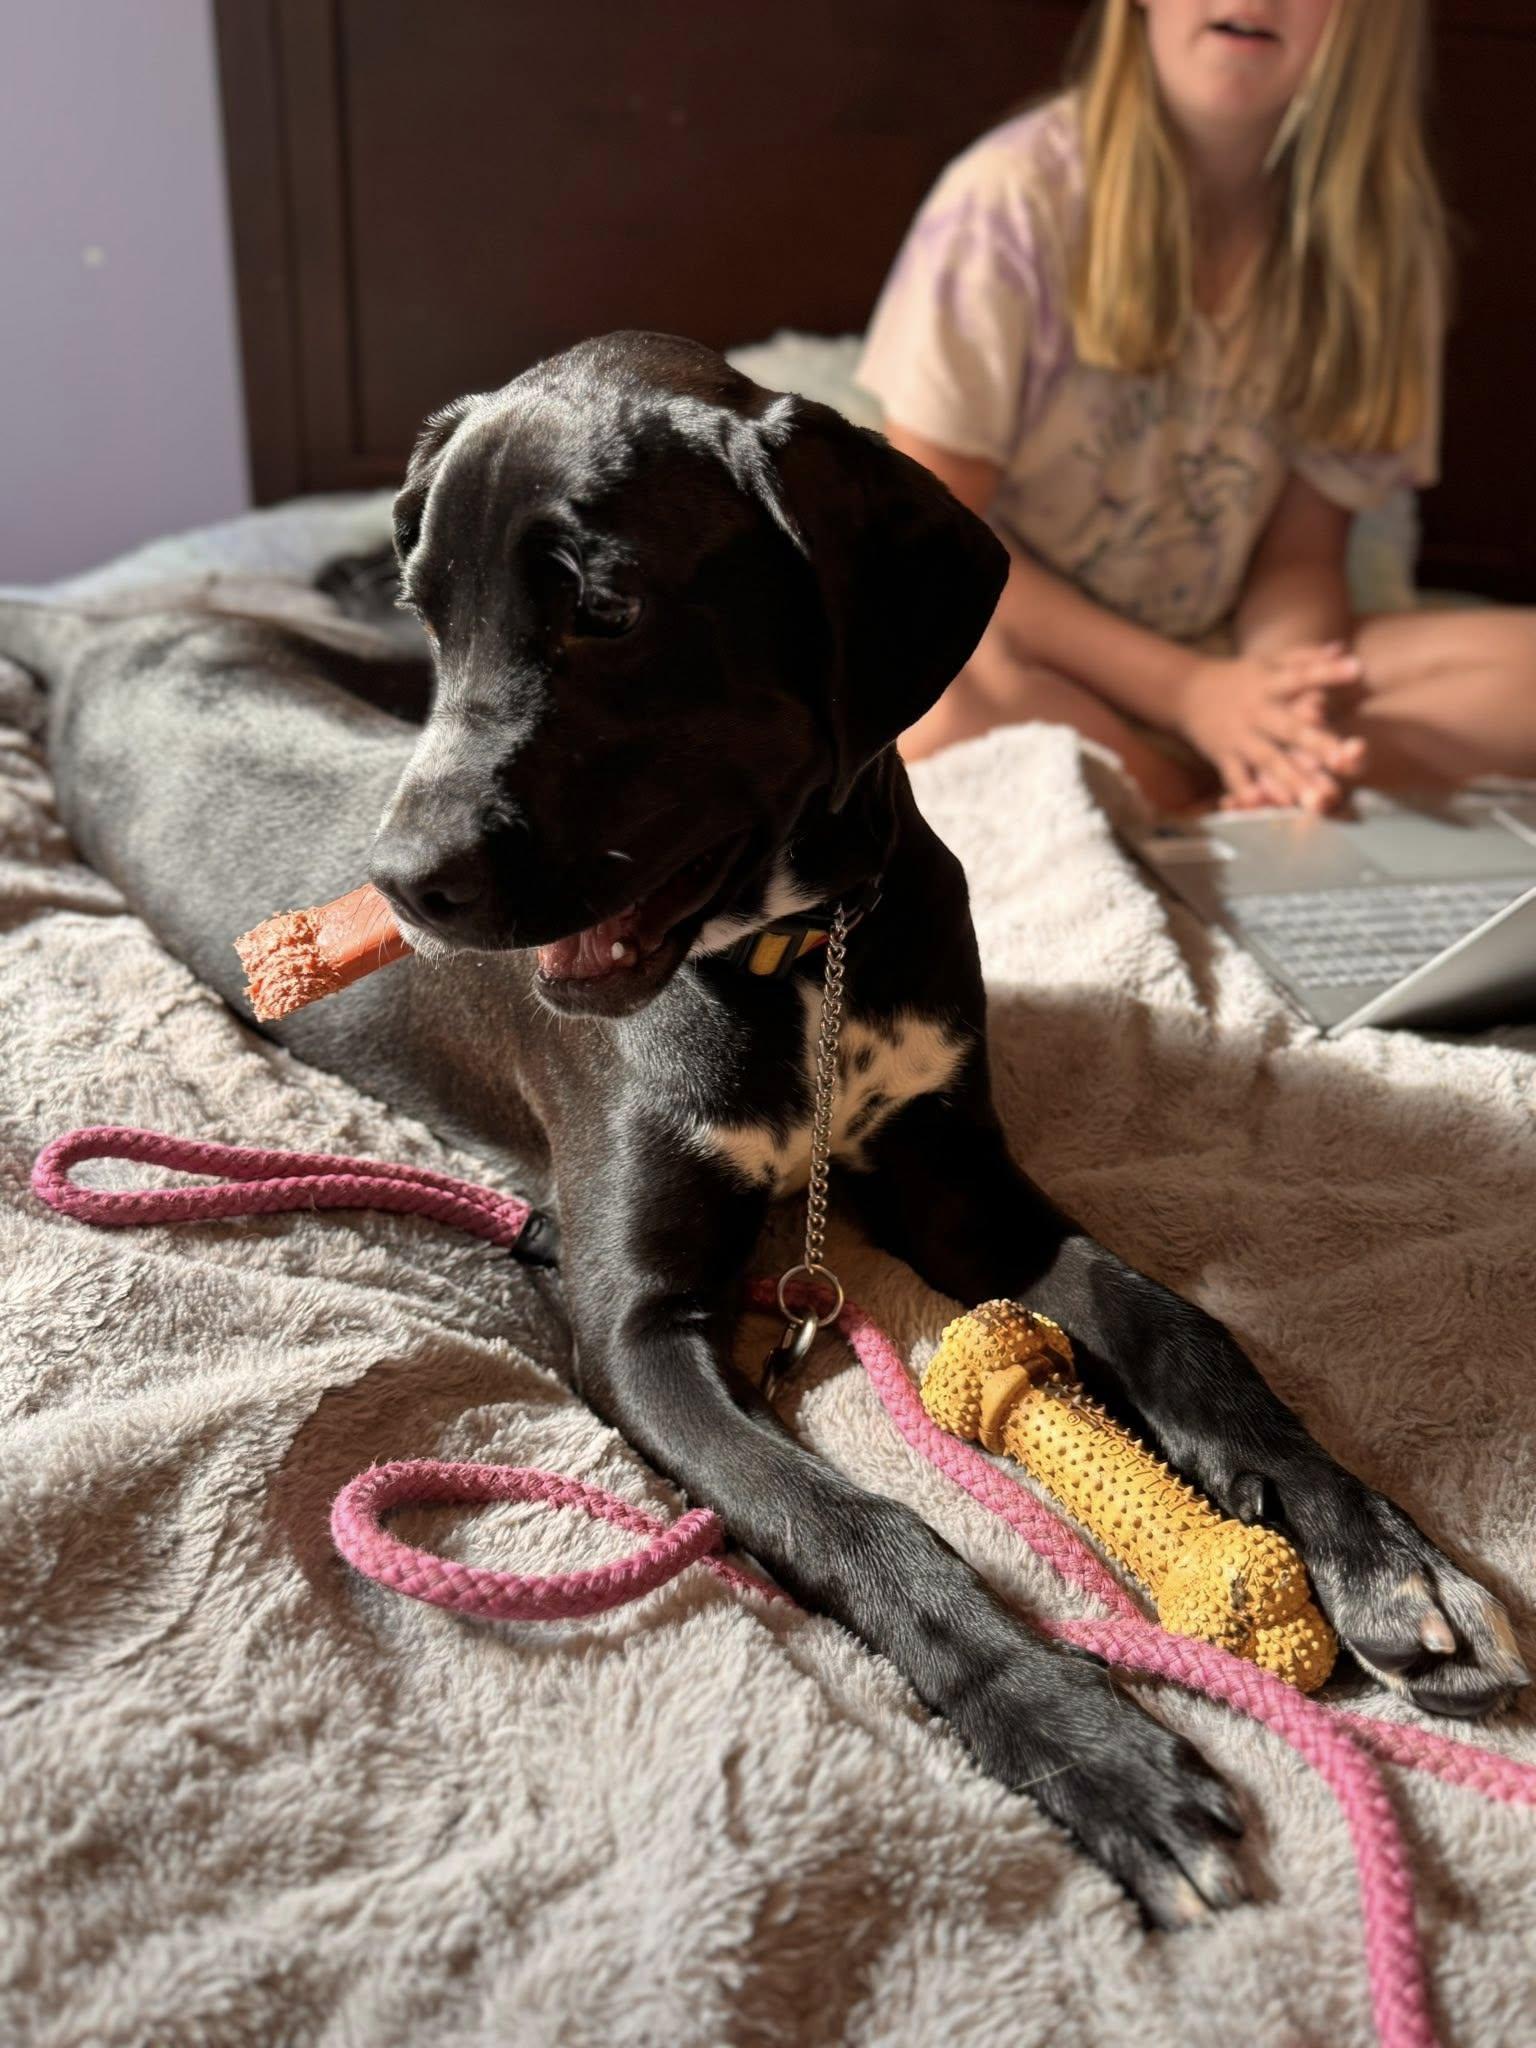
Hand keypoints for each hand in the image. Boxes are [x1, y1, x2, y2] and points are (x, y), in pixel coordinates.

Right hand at [1173, 644, 1366, 810]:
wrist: (1186, 691)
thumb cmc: (1240, 678)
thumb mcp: (1269, 661)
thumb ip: (1306, 656)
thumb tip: (1341, 647)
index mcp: (1270, 683)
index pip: (1302, 676)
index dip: (1328, 672)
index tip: (1357, 669)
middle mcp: (1257, 710)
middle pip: (1290, 727)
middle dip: (1318, 744)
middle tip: (1345, 758)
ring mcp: (1239, 736)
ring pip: (1268, 759)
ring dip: (1292, 779)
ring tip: (1317, 800)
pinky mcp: (1223, 756)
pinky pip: (1235, 777)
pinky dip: (1245, 792)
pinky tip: (1261, 805)